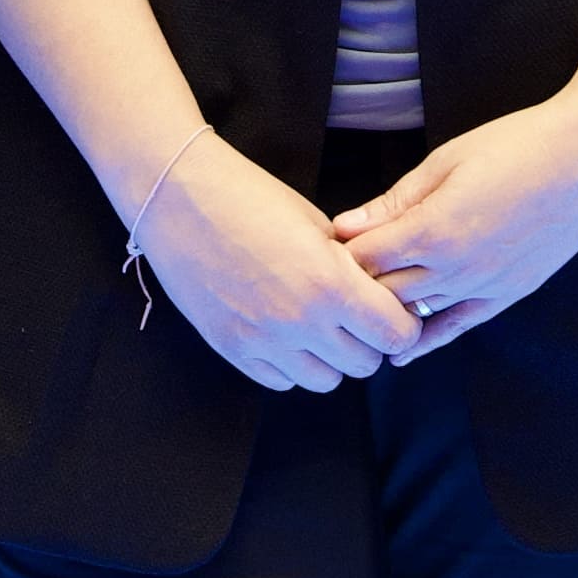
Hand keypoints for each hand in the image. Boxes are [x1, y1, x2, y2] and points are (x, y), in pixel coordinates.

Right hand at [130, 133, 424, 393]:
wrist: (178, 196)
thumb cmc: (249, 197)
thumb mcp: (317, 224)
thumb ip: (350, 268)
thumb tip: (373, 296)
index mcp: (330, 283)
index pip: (396, 335)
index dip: (400, 323)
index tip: (391, 310)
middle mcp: (300, 321)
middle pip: (364, 364)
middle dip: (368, 341)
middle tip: (356, 317)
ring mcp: (263, 340)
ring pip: (325, 381)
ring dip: (330, 358)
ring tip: (319, 326)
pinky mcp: (232, 348)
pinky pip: (281, 380)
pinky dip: (292, 364)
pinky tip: (285, 333)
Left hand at [332, 96, 577, 358]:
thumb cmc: (518, 144)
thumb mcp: (446, 161)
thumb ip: (394, 201)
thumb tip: (344, 226)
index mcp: (434, 229)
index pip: (363, 259)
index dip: (338, 254)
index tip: (319, 246)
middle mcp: (457, 267)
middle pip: (383, 293)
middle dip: (354, 287)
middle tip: (331, 279)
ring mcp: (485, 286)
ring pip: (416, 315)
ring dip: (386, 311)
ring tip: (356, 309)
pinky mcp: (509, 294)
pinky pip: (458, 326)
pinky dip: (427, 340)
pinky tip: (403, 350)